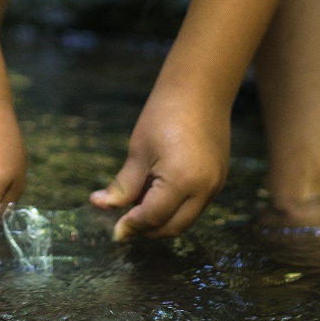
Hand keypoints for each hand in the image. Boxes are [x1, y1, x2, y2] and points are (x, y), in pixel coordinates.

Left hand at [89, 93, 228, 240]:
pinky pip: (195, 205)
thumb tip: (101, 206)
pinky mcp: (218, 179)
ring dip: (161, 220)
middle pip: (173, 227)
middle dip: (147, 230)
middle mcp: (204, 190)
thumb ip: (123, 186)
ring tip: (138, 204)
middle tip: (124, 221)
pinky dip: (175, 208)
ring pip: (186, 219)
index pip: (153, 218)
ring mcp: (215, 186)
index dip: (131, 226)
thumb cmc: (163, 115)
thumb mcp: (138, 152)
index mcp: (181, 182)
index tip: (114, 230)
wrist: (198, 90)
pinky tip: (157, 193)